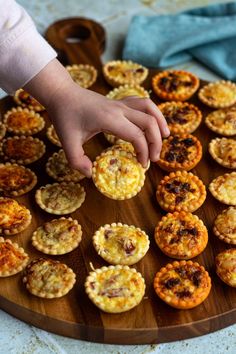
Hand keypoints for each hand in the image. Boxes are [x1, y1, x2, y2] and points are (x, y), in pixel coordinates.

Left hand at [24, 59, 168, 176]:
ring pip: (150, 107)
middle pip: (149, 122)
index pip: (137, 135)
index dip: (144, 152)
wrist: (61, 93)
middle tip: (154, 159)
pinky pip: (142, 103)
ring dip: (160, 122)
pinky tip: (152, 124)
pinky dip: (152, 113)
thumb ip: (77, 161)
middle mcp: (119, 109)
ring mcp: (121, 103)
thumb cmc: (64, 117)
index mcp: (109, 119)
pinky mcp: (120, 102)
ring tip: (165, 136)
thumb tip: (91, 174)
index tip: (141, 165)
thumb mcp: (67, 142)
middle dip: (156, 142)